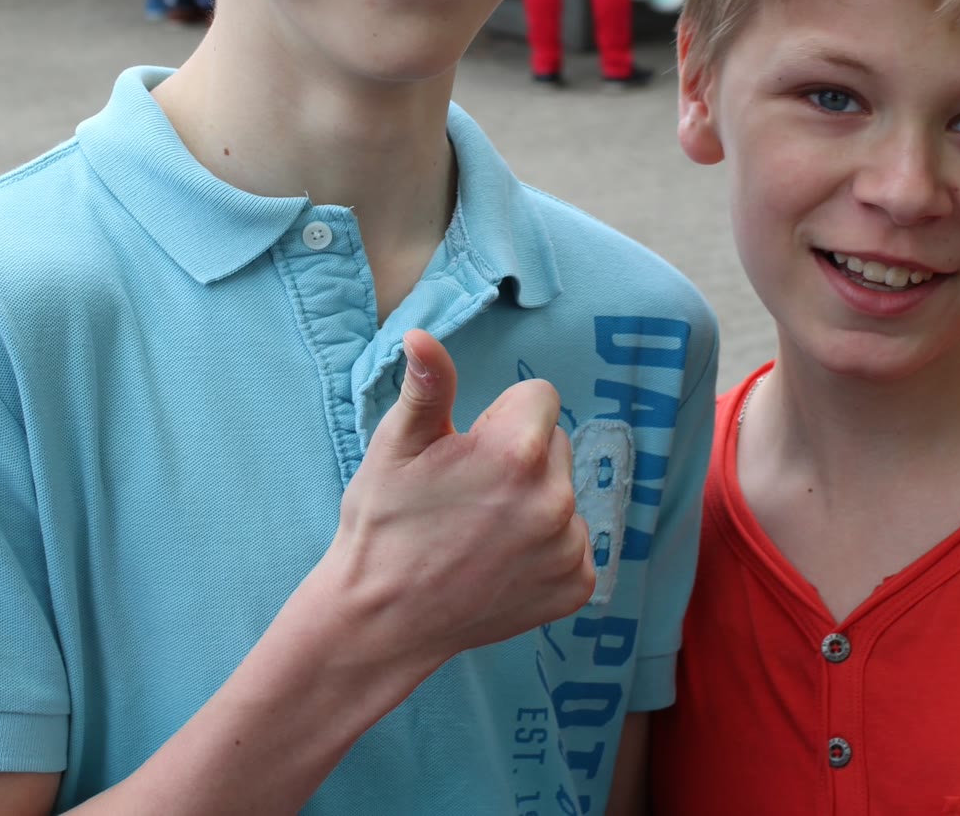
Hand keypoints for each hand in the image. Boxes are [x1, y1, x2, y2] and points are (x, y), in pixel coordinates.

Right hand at [323, 330, 593, 673]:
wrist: (382, 621)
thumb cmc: (383, 528)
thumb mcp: (395, 447)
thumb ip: (427, 386)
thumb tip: (422, 337)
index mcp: (516, 453)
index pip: (539, 397)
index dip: (498, 417)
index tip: (467, 450)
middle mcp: (555, 499)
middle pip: (555, 444)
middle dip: (520, 457)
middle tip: (469, 493)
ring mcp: (568, 547)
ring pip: (563, 494)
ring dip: (533, 503)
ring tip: (479, 532)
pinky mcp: (577, 585)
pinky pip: (573, 542)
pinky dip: (545, 550)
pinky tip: (500, 563)